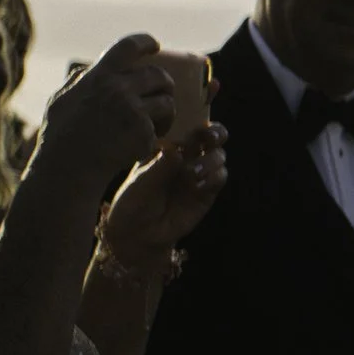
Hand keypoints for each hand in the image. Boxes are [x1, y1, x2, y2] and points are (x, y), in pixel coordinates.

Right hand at [37, 35, 174, 186]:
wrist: (68, 169)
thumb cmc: (61, 137)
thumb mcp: (61, 101)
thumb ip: (79, 82)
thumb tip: (89, 67)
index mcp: (98, 77)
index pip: (128, 46)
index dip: (146, 42)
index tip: (155, 45)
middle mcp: (118, 89)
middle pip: (158, 75)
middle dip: (164, 83)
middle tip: (161, 93)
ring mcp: (133, 111)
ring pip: (167, 101)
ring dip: (164, 110)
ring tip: (155, 121)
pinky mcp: (144, 132)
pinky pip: (161, 126)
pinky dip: (156, 133)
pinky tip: (143, 141)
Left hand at [101, 122, 228, 266]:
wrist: (139, 234)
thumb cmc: (133, 202)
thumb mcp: (141, 181)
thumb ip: (161, 166)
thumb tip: (178, 150)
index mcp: (167, 148)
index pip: (186, 127)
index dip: (196, 120)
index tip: (197, 123)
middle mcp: (186, 157)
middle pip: (211, 136)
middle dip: (215, 133)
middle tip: (209, 138)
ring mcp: (199, 173)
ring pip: (219, 155)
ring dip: (211, 160)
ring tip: (192, 174)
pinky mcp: (207, 192)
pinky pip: (220, 177)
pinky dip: (213, 177)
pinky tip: (197, 186)